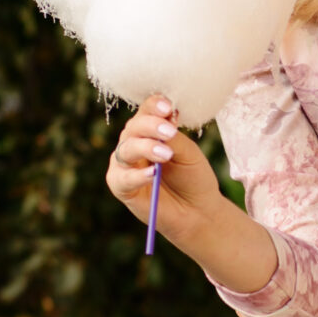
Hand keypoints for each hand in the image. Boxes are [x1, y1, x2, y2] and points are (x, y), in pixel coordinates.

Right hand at [106, 94, 223, 234]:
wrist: (197, 210)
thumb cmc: (192, 177)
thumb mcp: (188, 153)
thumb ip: (174, 138)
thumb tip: (164, 120)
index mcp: (149, 130)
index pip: (146, 112)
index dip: (154, 106)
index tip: (168, 107)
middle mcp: (133, 143)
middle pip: (134, 128)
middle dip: (151, 126)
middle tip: (169, 132)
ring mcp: (124, 164)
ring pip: (126, 149)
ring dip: (145, 148)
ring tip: (166, 154)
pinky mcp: (120, 186)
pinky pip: (123, 178)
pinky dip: (137, 175)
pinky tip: (151, 173)